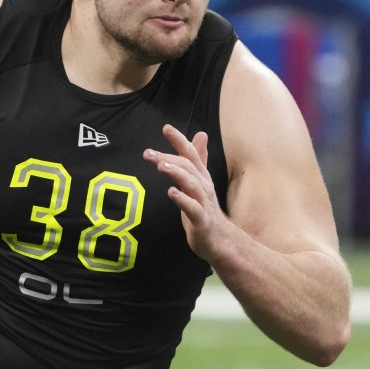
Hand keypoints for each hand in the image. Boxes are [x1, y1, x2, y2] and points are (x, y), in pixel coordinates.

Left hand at [143, 123, 233, 263]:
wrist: (221, 240)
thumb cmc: (206, 210)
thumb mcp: (201, 181)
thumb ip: (199, 159)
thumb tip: (201, 134)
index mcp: (201, 177)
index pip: (191, 154)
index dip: (179, 140)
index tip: (165, 128)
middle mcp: (203, 186)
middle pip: (187, 167)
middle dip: (168, 157)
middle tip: (148, 153)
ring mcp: (203, 203)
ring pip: (191, 184)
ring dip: (177, 173)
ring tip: (161, 166)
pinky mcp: (201, 221)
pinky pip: (192, 208)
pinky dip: (182, 199)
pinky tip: (171, 192)